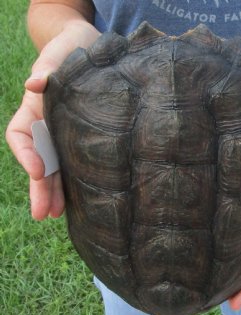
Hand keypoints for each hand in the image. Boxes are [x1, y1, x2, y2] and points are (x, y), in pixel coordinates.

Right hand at [6, 22, 99, 219]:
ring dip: (56, 192)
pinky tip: (80, 198)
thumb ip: (46, 68)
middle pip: (39, 160)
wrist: (94, 48)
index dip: (24, 154)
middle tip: (43, 214)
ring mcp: (66, 134)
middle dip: (39, 187)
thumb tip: (33, 85)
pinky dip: (76, 181)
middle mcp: (49, 125)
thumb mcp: (59, 53)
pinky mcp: (85, 137)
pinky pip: (77, 162)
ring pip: (57, 167)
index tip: (36, 169)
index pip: (21, 135)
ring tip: (57, 214)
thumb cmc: (72, 47)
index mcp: (36, 108)